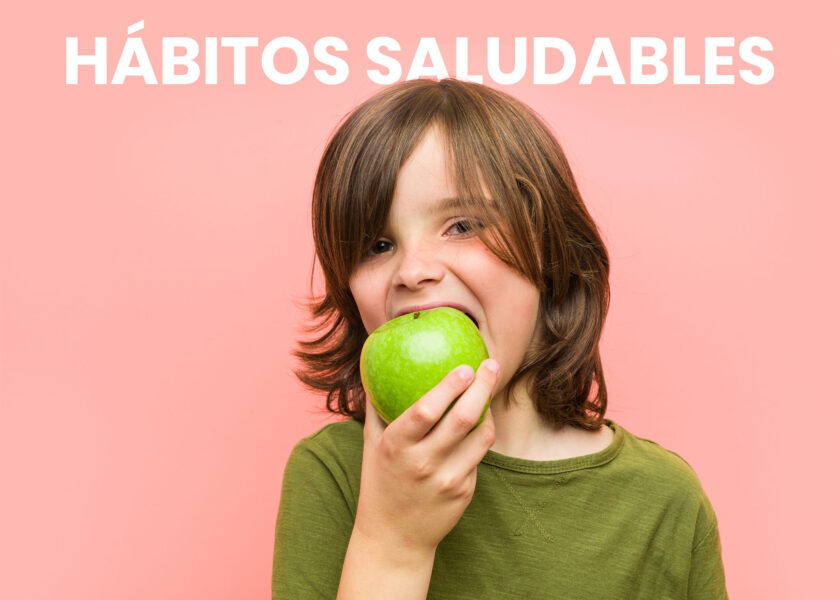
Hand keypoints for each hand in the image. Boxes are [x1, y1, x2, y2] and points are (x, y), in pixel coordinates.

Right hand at [353, 359, 498, 555]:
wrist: (394, 538)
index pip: (426, 410)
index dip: (449, 386)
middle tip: (491, 365)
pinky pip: (479, 456)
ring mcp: (447, 479)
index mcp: (397, 446)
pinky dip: (482, 434)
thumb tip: (375, 369)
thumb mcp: (370, 445)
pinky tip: (481, 420)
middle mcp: (423, 463)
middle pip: (462, 418)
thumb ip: (375, 408)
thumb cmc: (379, 482)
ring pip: (482, 437)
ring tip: (489, 390)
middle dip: (482, 386)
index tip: (464, 367)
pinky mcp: (464, 492)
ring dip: (489, 409)